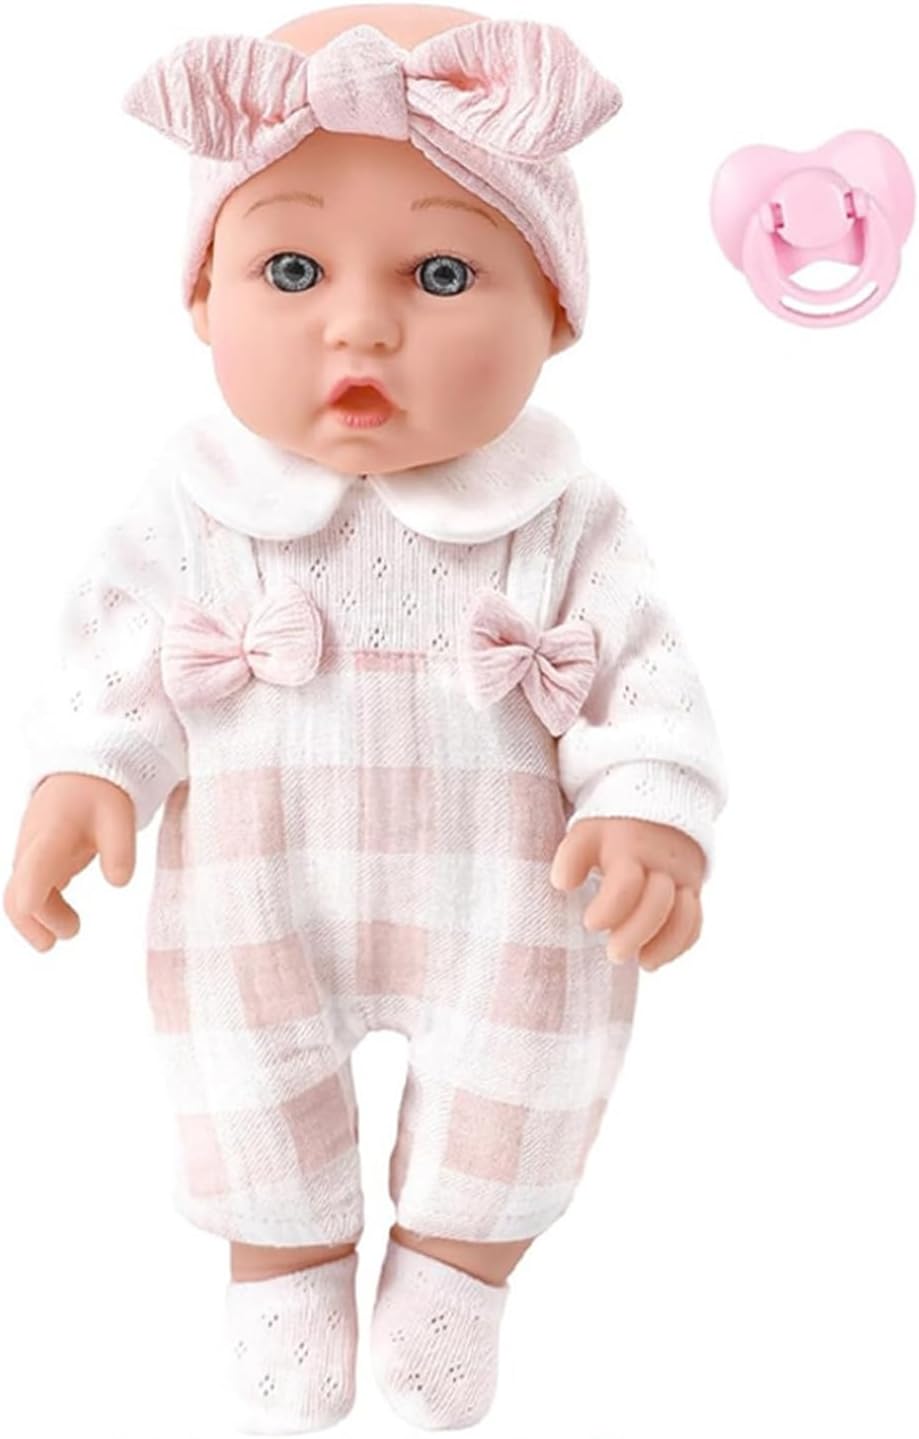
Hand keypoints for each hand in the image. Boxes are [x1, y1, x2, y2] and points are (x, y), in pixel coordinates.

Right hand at [4, 773, 135, 951]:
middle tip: (57, 941)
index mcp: (51, 835)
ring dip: (41, 919)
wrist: (82, 776)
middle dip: (31, 922)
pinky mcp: (37, 863)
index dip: (31, 898)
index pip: (33, 871)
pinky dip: (44, 910)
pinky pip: (31, 892)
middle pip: (17, 893)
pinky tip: (66, 921)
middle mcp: (32, 849)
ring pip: (22, 896)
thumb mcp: (120, 816)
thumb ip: (120, 850)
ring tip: (72, 929)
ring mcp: (31, 857)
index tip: (39, 917)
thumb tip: (119, 883)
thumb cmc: (99, 795)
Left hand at [550, 816, 704, 970]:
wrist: (655, 810)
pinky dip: (678, 944)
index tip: (591, 924)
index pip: (626, 883)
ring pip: (683, 915)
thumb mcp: (586, 834)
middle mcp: (661, 863)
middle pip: (658, 903)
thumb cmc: (611, 832)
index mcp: (629, 847)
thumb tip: (562, 884)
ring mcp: (681, 877)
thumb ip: (571, 858)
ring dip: (663, 944)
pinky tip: (655, 956)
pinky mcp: (692, 889)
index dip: (610, 909)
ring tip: (642, 962)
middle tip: (614, 954)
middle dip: (635, 934)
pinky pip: (694, 921)